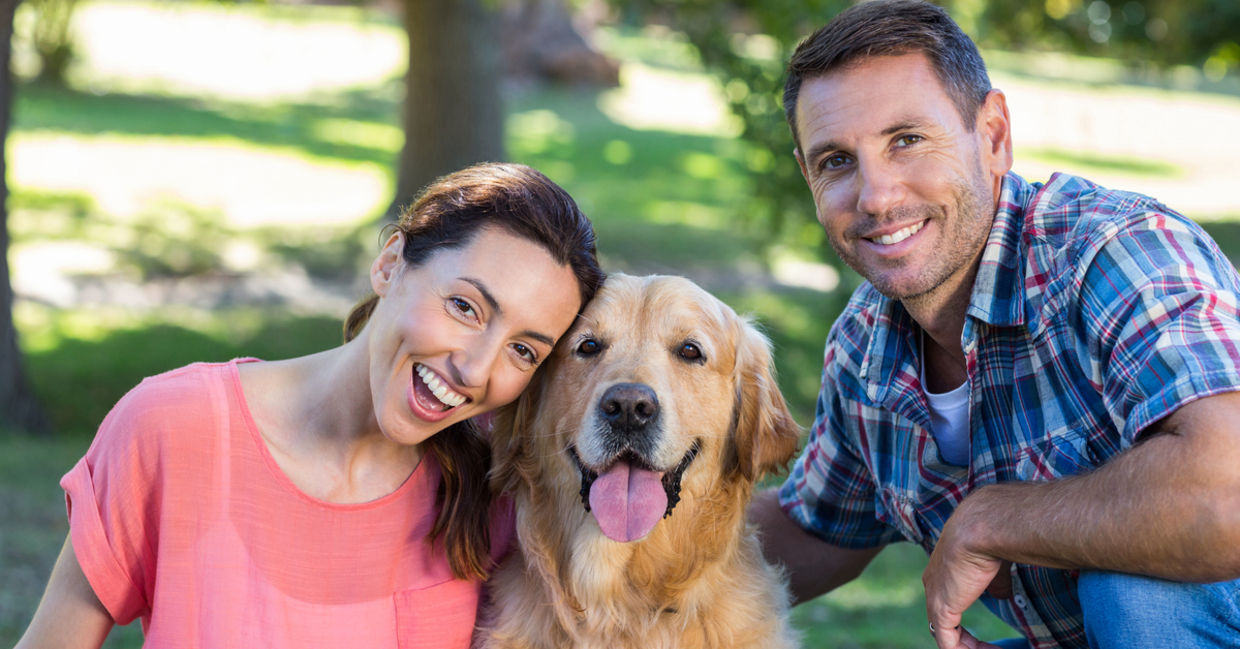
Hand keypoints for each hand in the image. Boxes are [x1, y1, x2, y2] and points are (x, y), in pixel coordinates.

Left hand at [923, 512, 1004, 648]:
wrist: (981, 529)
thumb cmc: (990, 538)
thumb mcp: (992, 564)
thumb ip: (994, 583)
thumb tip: (1002, 595)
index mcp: (942, 572)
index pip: (948, 603)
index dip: (965, 623)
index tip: (988, 637)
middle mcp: (933, 586)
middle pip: (945, 624)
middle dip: (968, 642)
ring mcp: (934, 598)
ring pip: (946, 637)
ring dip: (971, 648)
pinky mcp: (940, 610)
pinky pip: (949, 644)